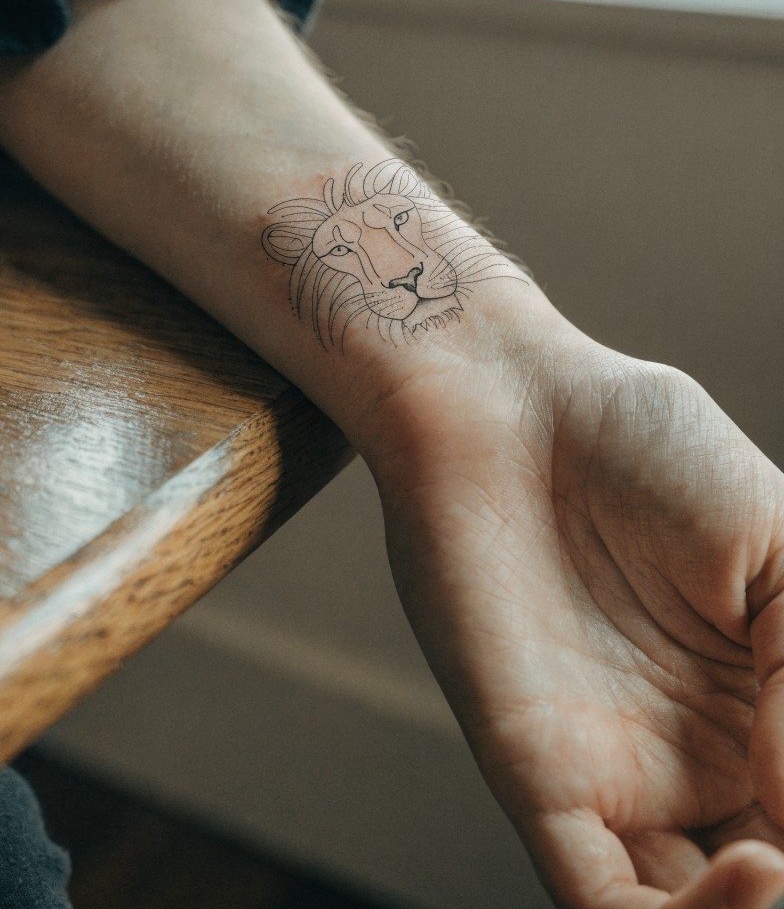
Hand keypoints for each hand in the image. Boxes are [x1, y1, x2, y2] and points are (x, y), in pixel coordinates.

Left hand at [361, 292, 783, 907]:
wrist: (508, 406)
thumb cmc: (641, 446)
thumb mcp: (777, 542)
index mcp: (762, 705)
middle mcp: (700, 762)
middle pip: (762, 877)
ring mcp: (623, 777)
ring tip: (779, 866)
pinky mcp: (542, 780)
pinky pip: (601, 904)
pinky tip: (750, 872)